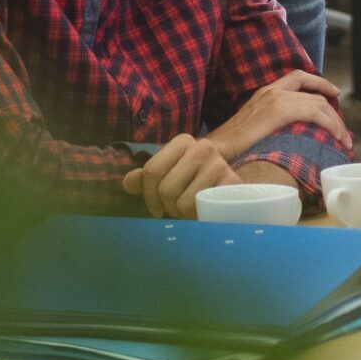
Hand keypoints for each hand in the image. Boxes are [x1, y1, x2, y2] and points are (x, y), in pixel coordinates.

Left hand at [122, 134, 238, 218]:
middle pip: (167, 188)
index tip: (155, 209)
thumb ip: (146, 178)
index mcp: (182, 142)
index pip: (152, 170)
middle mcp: (202, 147)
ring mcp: (219, 164)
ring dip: (183, 214)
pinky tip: (202, 212)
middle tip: (176, 209)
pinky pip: (202, 210)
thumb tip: (128, 182)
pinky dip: (197, 217)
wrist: (228, 183)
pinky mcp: (232, 183)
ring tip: (190, 210)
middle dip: (167, 206)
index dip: (149, 196)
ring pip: (183, 202)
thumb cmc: (191, 180)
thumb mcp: (168, 174)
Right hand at [207, 70, 352, 162]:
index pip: (298, 78)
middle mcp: (271, 91)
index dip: (319, 83)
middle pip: (313, 90)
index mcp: (264, 93)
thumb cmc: (229, 146)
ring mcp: (275, 99)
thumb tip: (286, 139)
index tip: (334, 94)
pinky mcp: (279, 111)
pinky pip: (315, 113)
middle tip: (343, 128)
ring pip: (318, 103)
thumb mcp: (252, 129)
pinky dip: (331, 124)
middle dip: (333, 108)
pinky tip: (336, 137)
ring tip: (343, 139)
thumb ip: (269, 126)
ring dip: (336, 121)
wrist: (213, 149)